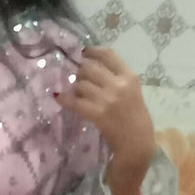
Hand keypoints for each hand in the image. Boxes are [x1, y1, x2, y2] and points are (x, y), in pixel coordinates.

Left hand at [56, 47, 155, 194]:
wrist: (137, 143)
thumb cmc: (134, 119)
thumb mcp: (132, 92)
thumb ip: (117, 80)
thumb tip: (93, 72)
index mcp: (129, 76)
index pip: (109, 55)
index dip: (93, 51)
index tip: (83, 52)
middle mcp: (118, 84)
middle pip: (90, 68)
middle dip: (80, 72)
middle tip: (76, 78)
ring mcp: (108, 99)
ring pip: (82, 84)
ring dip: (75, 88)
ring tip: (75, 93)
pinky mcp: (98, 113)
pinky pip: (75, 102)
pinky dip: (64, 99)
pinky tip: (57, 97)